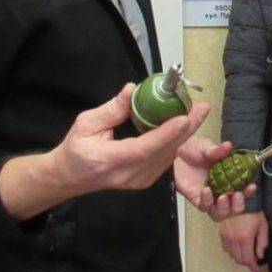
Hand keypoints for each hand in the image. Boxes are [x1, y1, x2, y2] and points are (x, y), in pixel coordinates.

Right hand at [0, 84, 207, 217]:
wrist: (69, 177)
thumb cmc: (76, 149)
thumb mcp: (86, 123)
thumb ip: (111, 109)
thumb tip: (133, 90)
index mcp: (110, 161)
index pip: (144, 148)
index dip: (167, 134)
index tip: (184, 117)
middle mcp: (128, 175)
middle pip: (163, 153)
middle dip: (185, 130)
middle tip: (201, 108)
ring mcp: (139, 181)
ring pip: (168, 157)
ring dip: (183, 135)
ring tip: (196, 113)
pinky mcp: (144, 181)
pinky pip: (165, 161)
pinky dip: (175, 143)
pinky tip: (182, 127)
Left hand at [173, 136, 254, 216]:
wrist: (174, 153)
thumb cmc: (191, 150)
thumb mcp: (206, 147)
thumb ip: (217, 150)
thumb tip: (228, 146)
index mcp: (228, 178)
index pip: (242, 189)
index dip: (248, 191)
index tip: (251, 186)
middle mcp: (220, 189)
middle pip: (234, 207)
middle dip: (238, 204)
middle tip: (237, 195)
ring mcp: (208, 196)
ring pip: (220, 212)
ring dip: (225, 208)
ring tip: (224, 197)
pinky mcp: (196, 199)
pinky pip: (204, 206)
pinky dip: (207, 201)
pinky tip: (207, 191)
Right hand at [219, 211, 269, 271]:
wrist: (238, 200)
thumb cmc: (253, 212)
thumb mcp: (263, 226)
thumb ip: (262, 243)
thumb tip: (260, 256)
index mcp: (245, 239)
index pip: (247, 260)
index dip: (252, 267)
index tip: (256, 269)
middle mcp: (234, 240)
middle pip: (238, 260)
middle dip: (246, 262)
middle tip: (253, 259)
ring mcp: (226, 237)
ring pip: (231, 255)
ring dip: (239, 256)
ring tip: (246, 252)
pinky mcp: (222, 234)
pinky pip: (226, 248)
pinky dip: (232, 251)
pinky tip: (238, 246)